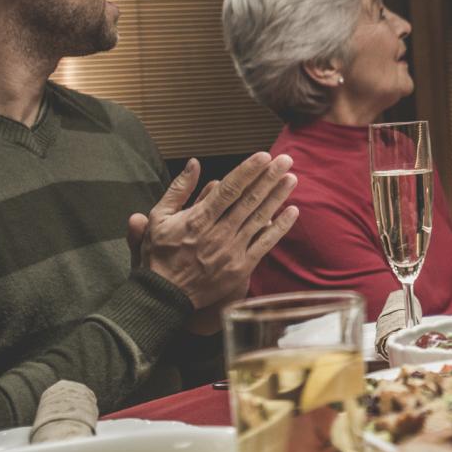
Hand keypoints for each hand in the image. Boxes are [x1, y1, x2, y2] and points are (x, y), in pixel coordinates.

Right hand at [137, 154, 299, 311]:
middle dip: (269, 178)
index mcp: (198, 218)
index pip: (229, 189)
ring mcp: (232, 250)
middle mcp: (218, 232)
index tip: (264, 156)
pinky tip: (293, 211)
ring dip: (278, 197)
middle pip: (249, 200)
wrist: (165, 295)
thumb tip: (194, 163)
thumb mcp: (158, 217)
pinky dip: (280, 227)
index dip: (248, 171)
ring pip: (260, 218)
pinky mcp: (241, 267)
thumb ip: (178, 189)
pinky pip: (265, 243)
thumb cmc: (159, 254)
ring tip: (291, 178)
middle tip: (285, 160)